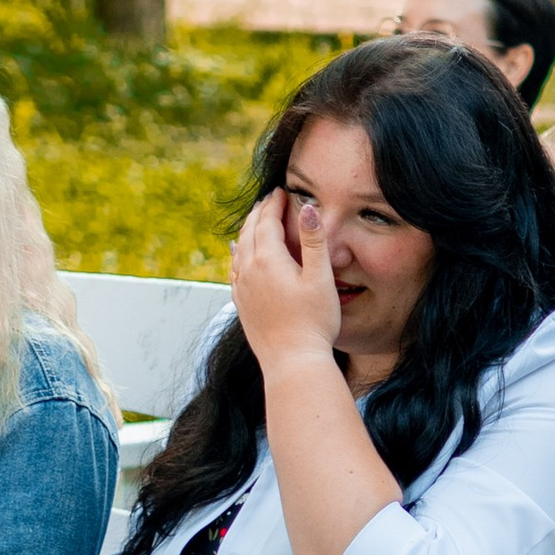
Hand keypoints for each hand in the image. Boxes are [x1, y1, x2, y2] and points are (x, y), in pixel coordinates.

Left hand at [230, 186, 343, 376]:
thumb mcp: (320, 278)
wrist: (293, 362)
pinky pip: (234, 271)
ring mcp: (242, 289)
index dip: (274, 204)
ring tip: (256, 221)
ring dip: (247, 231)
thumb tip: (308, 208)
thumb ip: (314, 241)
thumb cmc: (313, 322)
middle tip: (269, 201)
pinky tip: (240, 255)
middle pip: (249, 232)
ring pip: (239, 250)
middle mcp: (249, 271)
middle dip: (259, 213)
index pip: (266, 221)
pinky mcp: (241, 305)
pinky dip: (238, 255)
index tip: (281, 192)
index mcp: (268, 260)